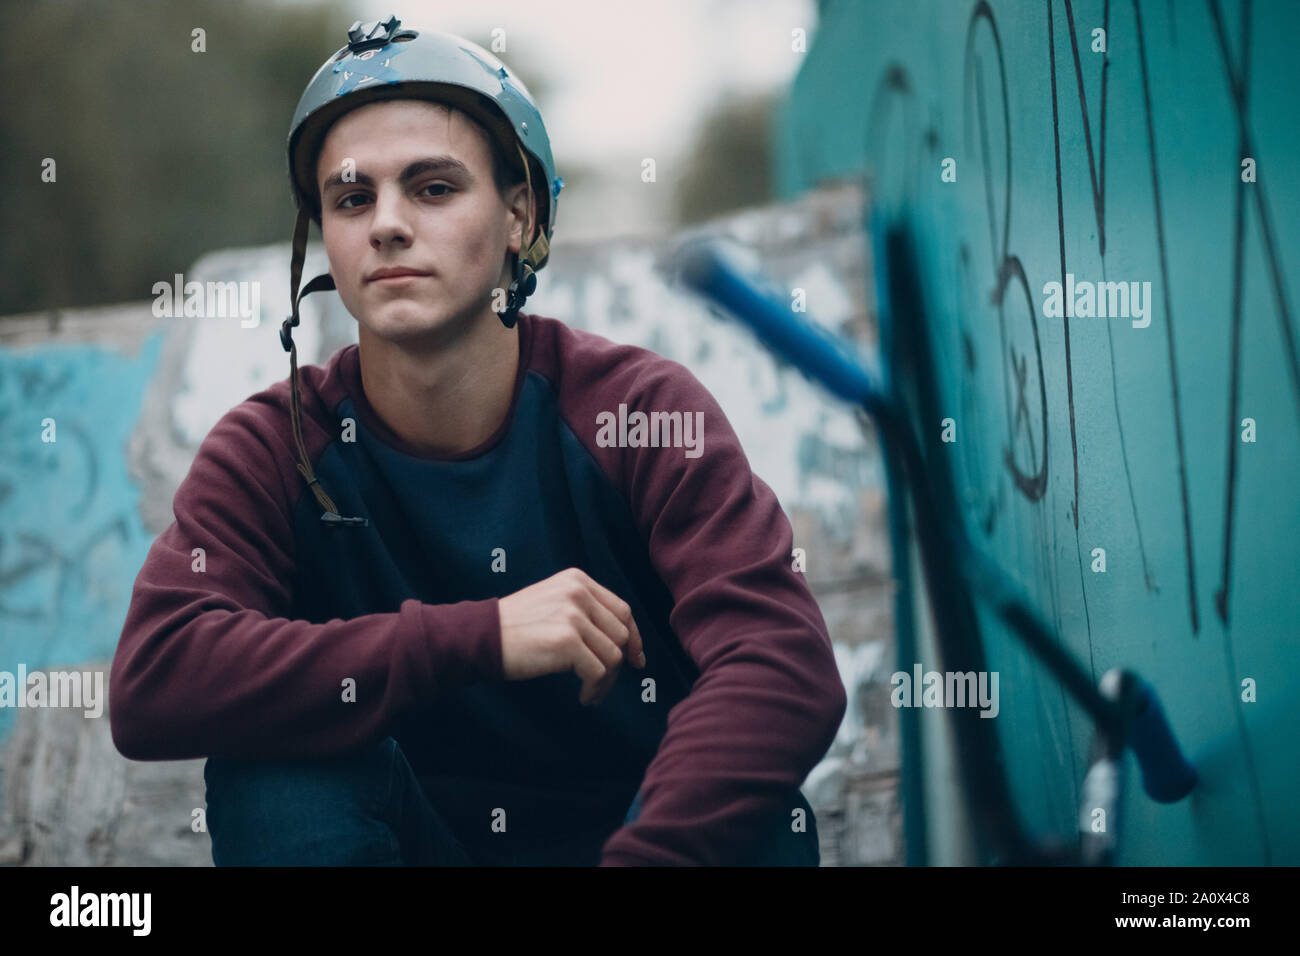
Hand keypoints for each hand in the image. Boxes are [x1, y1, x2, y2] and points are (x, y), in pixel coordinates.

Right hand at [497, 567, 645, 706]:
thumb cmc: (515, 628)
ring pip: (614, 655)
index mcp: (578, 580)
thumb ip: (585, 611)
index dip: (634, 637)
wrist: (481, 637)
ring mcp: (573, 615)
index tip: (636, 660)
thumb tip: (626, 643)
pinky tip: (583, 696)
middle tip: (603, 685)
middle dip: (619, 664)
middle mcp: (579, 592)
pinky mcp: (567, 640)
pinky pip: (598, 671)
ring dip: (606, 681)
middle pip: (622, 634)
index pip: (622, 610)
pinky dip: (595, 689)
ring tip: (590, 693)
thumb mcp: (553, 603)